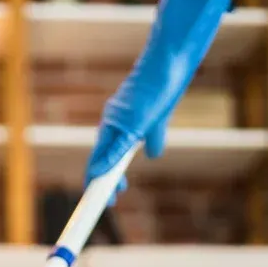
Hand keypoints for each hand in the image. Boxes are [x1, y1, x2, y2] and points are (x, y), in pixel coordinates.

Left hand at [84, 0, 240, 194]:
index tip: (105, 195)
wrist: (169, 64)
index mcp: (118, 124)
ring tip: (97, 198)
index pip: (105, 155)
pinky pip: (114, 146)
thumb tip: (153, 154)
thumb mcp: (158, 120)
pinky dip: (106, 164)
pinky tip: (99, 176)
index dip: (103, 177)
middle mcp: (112, 123)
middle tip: (103, 202)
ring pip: (101, 155)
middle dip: (98, 184)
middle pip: (98, 158)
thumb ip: (153, 137)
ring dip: (98, 179)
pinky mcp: (128, 120)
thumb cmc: (164, 87)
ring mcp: (118, 121)